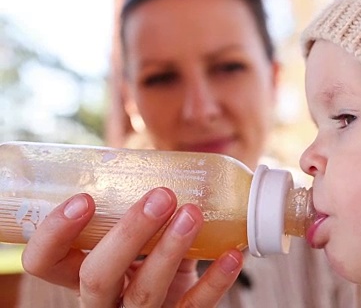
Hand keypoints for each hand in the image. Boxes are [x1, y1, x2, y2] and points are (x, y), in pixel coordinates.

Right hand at [21, 188, 243, 306]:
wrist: (179, 299)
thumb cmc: (149, 260)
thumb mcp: (132, 239)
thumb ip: (131, 208)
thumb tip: (156, 152)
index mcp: (80, 273)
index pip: (44, 262)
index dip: (55, 234)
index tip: (85, 198)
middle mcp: (103, 300)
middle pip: (96, 276)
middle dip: (128, 233)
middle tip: (161, 196)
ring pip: (144, 292)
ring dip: (171, 249)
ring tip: (193, 213)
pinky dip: (215, 282)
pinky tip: (231, 256)